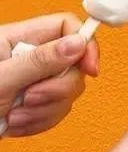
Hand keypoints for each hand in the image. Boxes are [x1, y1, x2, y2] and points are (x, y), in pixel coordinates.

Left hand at [0, 13, 99, 136]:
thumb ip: (39, 61)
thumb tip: (78, 42)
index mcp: (16, 39)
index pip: (65, 27)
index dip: (84, 44)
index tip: (89, 69)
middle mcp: (27, 56)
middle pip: (73, 63)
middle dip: (58, 88)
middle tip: (32, 98)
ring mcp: (31, 80)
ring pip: (67, 91)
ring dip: (46, 110)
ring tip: (14, 116)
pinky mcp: (31, 103)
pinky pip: (56, 111)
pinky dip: (39, 123)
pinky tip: (15, 124)